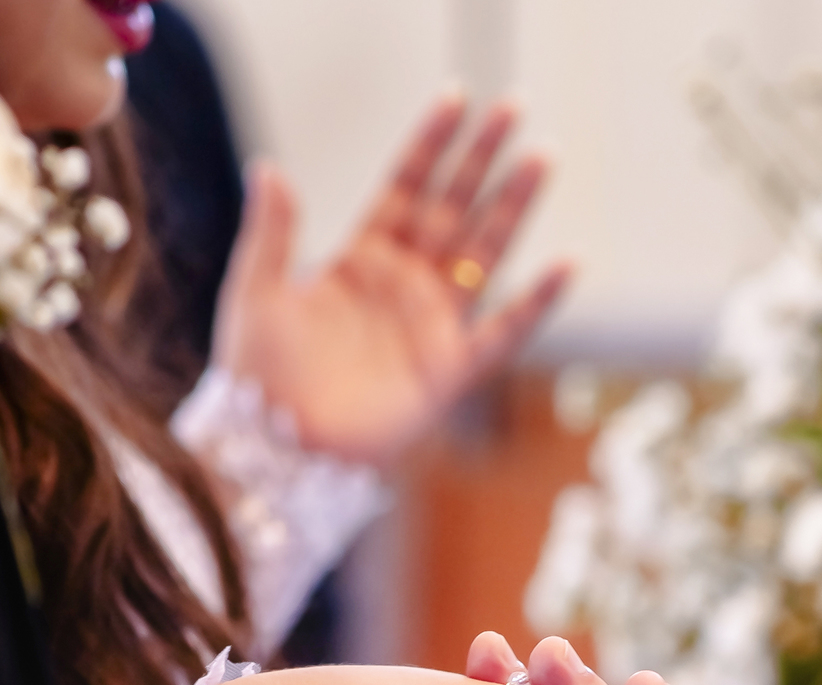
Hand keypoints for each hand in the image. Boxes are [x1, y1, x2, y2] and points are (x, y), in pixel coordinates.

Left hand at [211, 95, 572, 465]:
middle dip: (483, 160)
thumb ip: (271, 230)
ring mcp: (431, 326)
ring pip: (483, 254)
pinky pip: (504, 333)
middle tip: (515, 108)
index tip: (457, 98)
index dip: (430, 144)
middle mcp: (404, 286)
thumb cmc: (258, 377)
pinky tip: (566, 264)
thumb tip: (269, 167)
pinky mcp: (449, 373)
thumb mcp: (254, 291)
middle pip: (453, 209)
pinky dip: (536, 303)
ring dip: (512, 208)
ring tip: (541, 158)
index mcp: (360, 260)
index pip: (405, 187)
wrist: (275, 449)